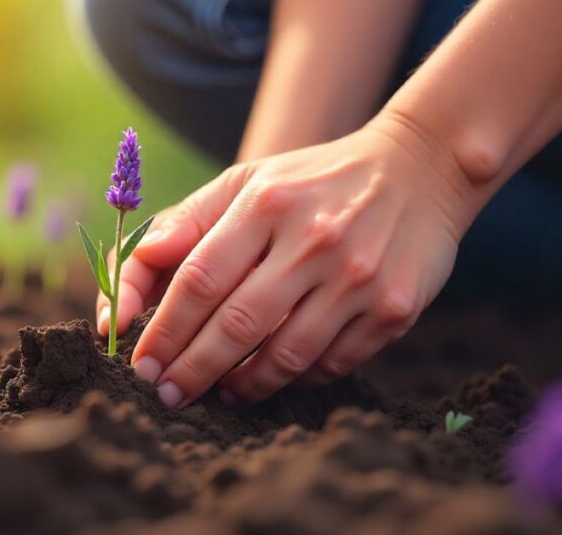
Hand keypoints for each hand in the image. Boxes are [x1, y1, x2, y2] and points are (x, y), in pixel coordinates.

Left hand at [97, 115, 474, 406]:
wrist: (420, 167)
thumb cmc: (312, 182)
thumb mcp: (249, 180)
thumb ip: (191, 219)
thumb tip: (143, 257)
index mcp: (266, 203)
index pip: (199, 279)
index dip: (164, 328)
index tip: (141, 361)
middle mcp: (314, 239)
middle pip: (236, 325)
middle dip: (192, 368)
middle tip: (167, 393)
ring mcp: (358, 276)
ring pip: (285, 355)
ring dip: (242, 384)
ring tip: (217, 391)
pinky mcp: (395, 307)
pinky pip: (333, 363)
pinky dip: (296, 379)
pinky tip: (273, 378)